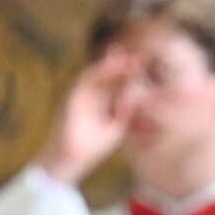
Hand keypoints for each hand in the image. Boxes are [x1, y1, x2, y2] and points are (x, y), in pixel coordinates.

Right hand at [36, 49, 137, 186]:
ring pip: (96, 75)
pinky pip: (85, 80)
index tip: (143, 67)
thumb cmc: (93, 147)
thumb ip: (125, 110)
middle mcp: (90, 97)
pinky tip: (111, 66)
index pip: (116, 86)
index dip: (129, 75)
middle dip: (121, 66)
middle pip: (106, 76)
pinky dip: (98, 72)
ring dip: (110, 65)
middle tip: (137, 56)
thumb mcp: (116, 126)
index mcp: (101, 104)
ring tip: (125, 56)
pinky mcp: (71, 97)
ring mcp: (80, 96)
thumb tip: (134, 93)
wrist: (73, 158)